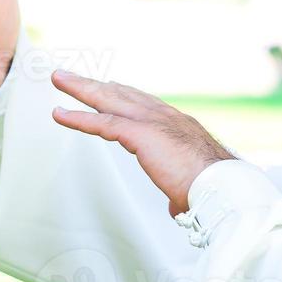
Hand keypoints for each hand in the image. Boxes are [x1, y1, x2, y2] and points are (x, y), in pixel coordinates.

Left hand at [50, 70, 236, 217]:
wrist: (222, 187)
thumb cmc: (213, 191)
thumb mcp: (191, 188)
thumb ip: (179, 192)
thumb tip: (177, 206)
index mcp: (177, 125)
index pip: (144, 103)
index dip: (122, 94)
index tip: (107, 86)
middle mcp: (165, 116)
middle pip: (122, 93)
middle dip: (96, 83)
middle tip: (72, 76)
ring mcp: (153, 122)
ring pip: (109, 99)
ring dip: (81, 88)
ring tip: (59, 79)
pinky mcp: (141, 134)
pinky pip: (102, 123)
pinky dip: (79, 118)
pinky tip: (60, 113)